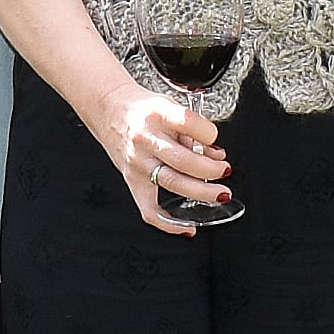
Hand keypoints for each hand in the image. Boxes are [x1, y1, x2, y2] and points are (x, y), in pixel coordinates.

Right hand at [90, 82, 228, 235]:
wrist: (108, 108)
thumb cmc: (142, 109)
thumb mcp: (169, 106)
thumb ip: (193, 130)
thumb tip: (216, 155)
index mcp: (158, 114)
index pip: (188, 122)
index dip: (209, 132)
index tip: (214, 137)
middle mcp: (146, 139)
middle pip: (183, 160)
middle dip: (211, 169)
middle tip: (224, 170)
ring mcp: (138, 161)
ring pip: (172, 183)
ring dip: (202, 191)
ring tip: (219, 193)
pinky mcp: (132, 180)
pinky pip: (149, 209)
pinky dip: (169, 223)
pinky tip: (187, 227)